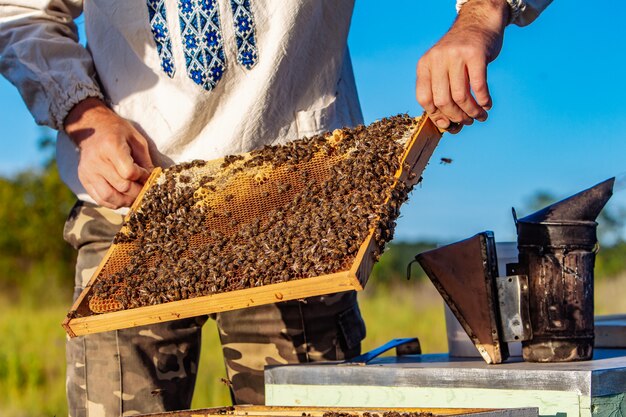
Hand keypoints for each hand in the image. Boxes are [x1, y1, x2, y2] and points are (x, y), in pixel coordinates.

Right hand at [64, 98, 153, 208]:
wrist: (93, 127)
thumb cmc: (118, 132)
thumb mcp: (136, 139)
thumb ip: (145, 160)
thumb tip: (152, 180)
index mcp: (111, 146)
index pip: (129, 172)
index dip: (142, 177)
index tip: (148, 175)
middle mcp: (97, 161)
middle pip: (121, 186)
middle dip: (138, 192)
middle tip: (146, 191)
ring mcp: (88, 172)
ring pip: (109, 197)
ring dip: (126, 201)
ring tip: (135, 197)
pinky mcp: (84, 179)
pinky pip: (99, 199)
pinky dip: (113, 203)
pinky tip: (123, 198)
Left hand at [416, 0, 509, 132]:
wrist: (477, 23)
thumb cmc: (460, 53)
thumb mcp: (441, 67)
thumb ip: (440, 90)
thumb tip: (445, 125)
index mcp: (424, 65)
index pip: (424, 98)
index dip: (436, 115)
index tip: (448, 124)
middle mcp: (437, 59)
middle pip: (442, 100)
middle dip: (456, 116)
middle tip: (467, 121)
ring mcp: (455, 55)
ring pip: (460, 96)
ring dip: (472, 112)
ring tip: (480, 116)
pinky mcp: (475, 54)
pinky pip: (478, 86)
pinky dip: (483, 100)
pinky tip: (487, 104)